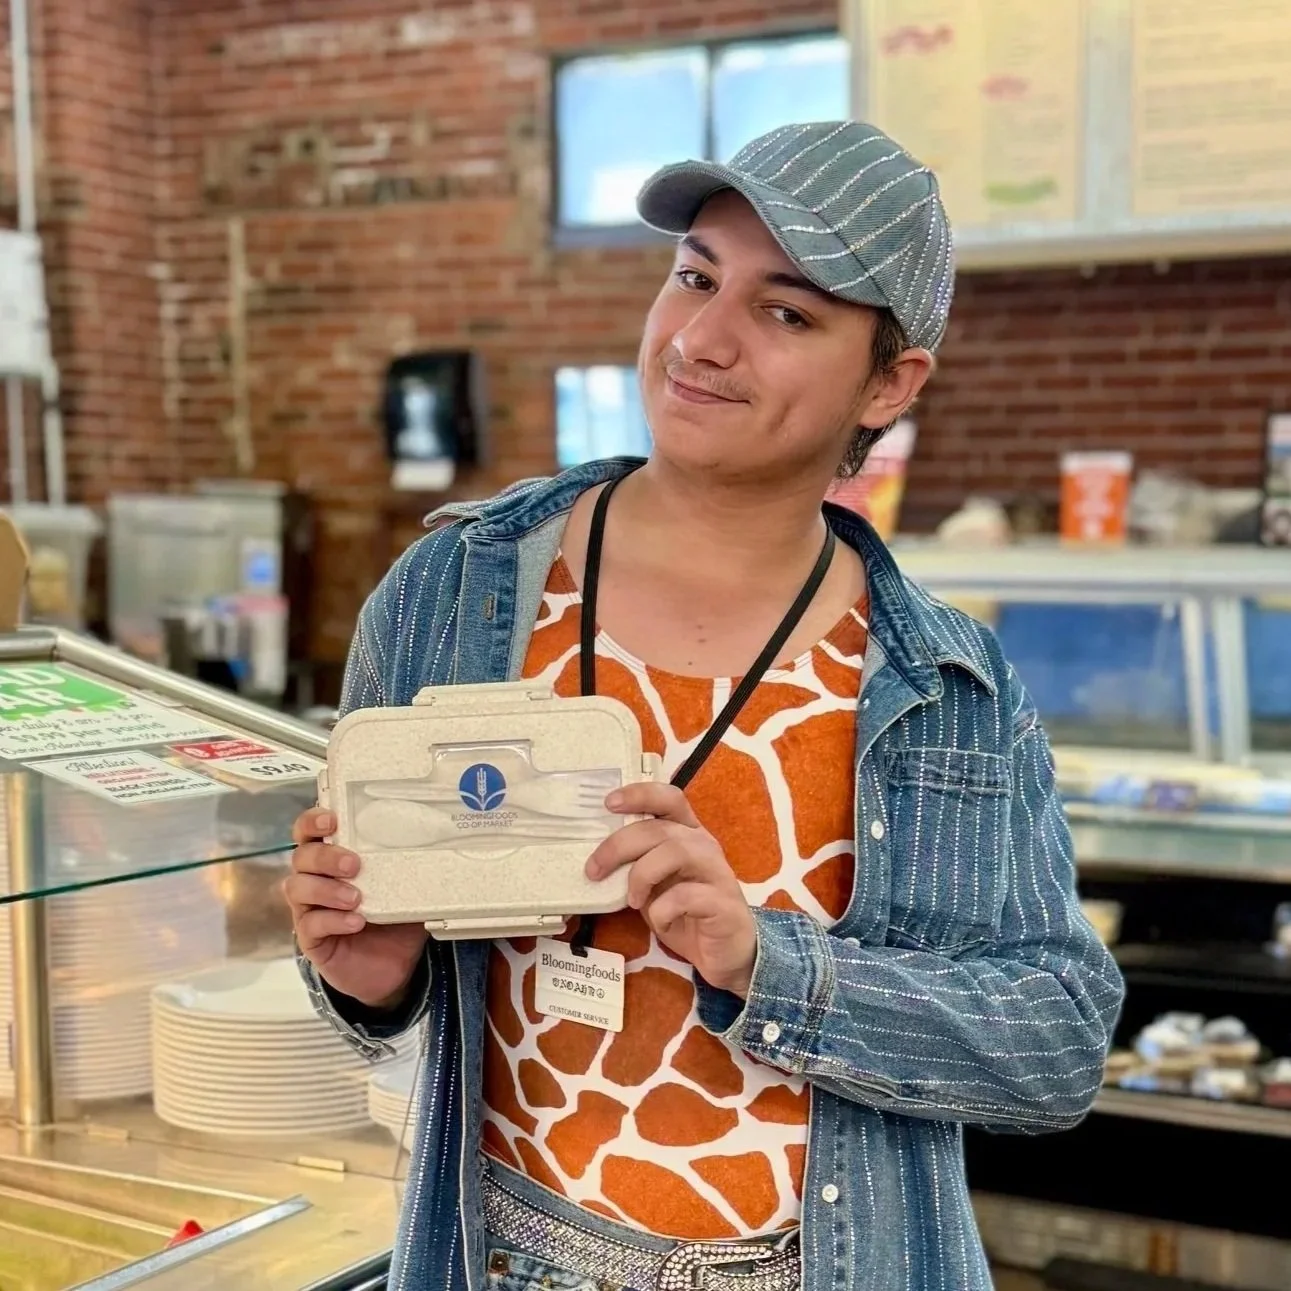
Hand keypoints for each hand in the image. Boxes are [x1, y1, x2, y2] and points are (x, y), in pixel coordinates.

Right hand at [284, 808, 428, 1010]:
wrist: (394, 967)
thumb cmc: (394, 918)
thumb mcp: (406, 888)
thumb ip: (408, 866)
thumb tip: (435, 841)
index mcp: (333, 859)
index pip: (309, 832)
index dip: (313, 821)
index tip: (332, 820)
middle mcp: (315, 880)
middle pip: (302, 857)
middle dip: (325, 857)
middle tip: (354, 864)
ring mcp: (309, 909)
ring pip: (297, 888)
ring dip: (326, 889)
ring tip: (356, 897)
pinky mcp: (311, 939)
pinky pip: (310, 925)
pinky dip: (333, 920)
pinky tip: (356, 922)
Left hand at [586, 784, 756, 996]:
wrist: (726, 954)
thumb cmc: (686, 914)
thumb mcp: (654, 885)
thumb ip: (635, 865)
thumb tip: (596, 859)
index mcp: (688, 834)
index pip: (669, 799)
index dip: (639, 795)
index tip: (608, 802)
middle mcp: (704, 846)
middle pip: (660, 829)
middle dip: (619, 846)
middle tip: (594, 870)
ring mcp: (717, 873)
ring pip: (675, 852)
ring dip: (642, 875)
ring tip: (632, 900)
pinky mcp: (722, 904)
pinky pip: (686, 896)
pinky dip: (663, 909)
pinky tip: (662, 921)